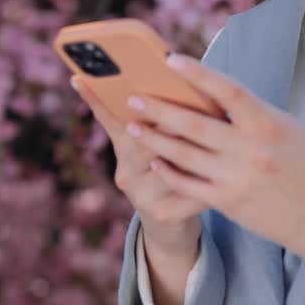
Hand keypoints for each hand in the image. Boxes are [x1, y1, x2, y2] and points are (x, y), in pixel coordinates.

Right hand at [70, 75, 203, 256]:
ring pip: (167, 163)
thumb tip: (170, 77)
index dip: (96, 99)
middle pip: (140, 139)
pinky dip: (207, 174)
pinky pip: (189, 189)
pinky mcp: (163, 214)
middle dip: (161, 116)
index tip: (80, 76)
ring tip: (210, 124)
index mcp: (123, 150)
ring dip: (189, 144)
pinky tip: (224, 163)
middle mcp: (126, 174)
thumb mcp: (156, 148)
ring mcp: (142, 196)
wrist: (173, 227)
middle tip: (176, 93)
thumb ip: (157, 121)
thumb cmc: (173, 172)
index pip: (110, 119)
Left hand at [121, 52, 304, 267]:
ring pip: (184, 154)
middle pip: (195, 125)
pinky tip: (154, 159)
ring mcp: (236, 177)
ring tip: (132, 127)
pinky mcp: (227, 202)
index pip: (228, 91)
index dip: (199, 73)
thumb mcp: (284, 126)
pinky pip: (187, 184)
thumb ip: (250, 110)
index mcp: (266, 123)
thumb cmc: (298, 162)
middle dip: (159, 110)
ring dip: (154, 139)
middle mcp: (250, 150)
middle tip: (133, 98)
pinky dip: (167, 170)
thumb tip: (211, 89)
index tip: (170, 60)